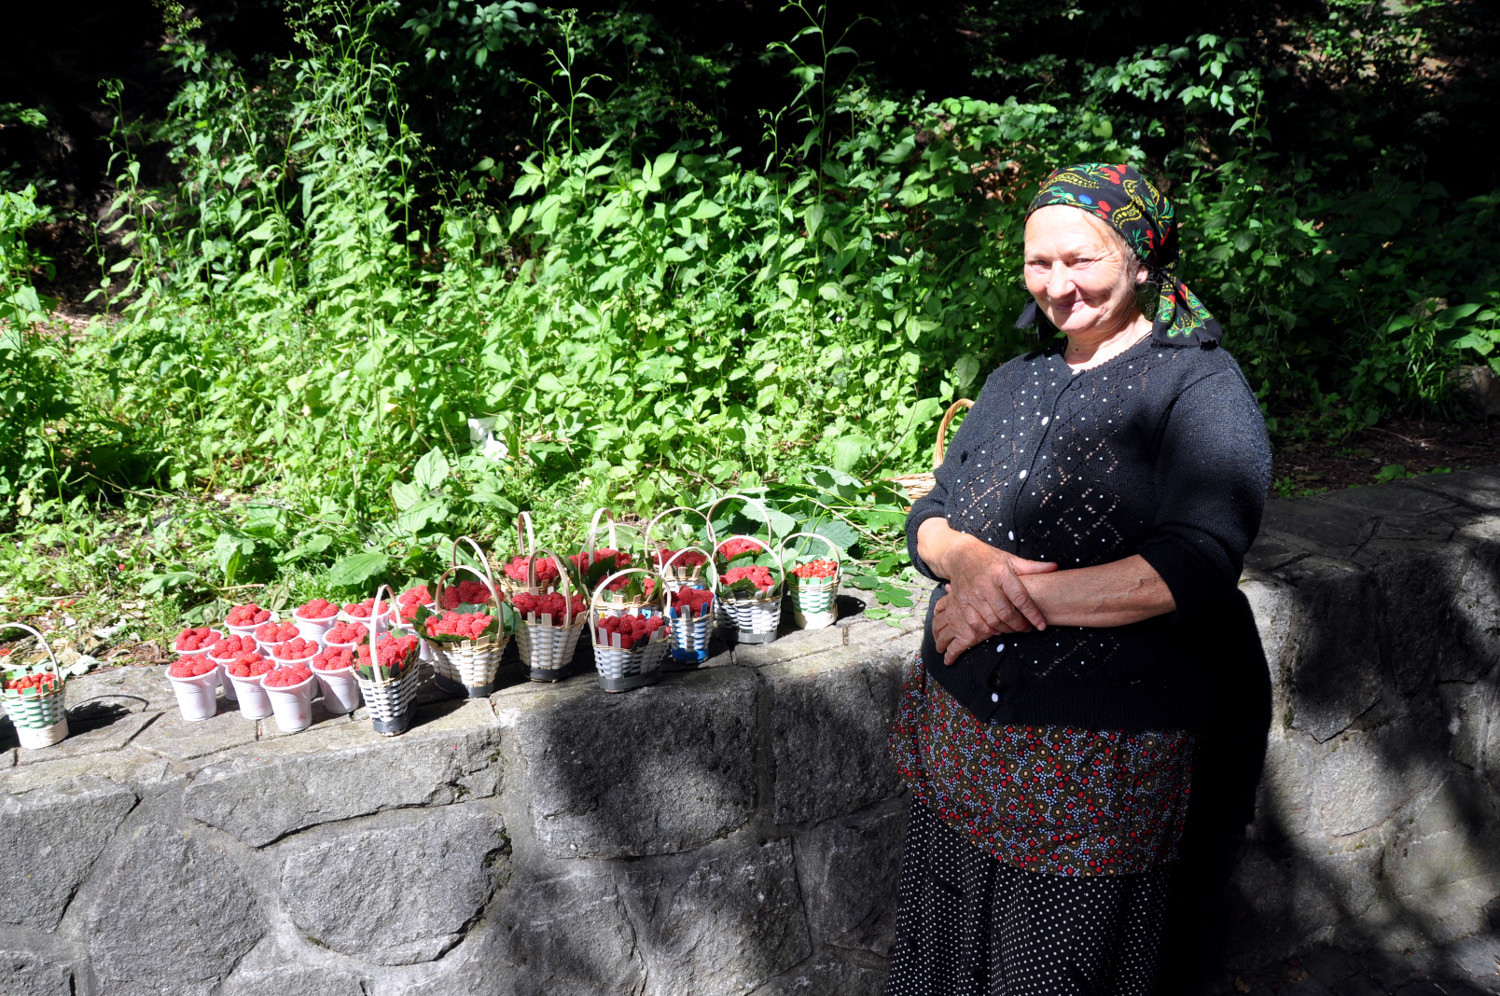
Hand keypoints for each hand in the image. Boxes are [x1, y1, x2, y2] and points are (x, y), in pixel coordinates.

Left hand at [933, 593, 990, 664]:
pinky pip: (953, 650)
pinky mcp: (965, 639)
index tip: (937, 617)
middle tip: (936, 637)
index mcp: (953, 601)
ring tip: (940, 649)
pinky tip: (947, 661)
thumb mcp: (971, 589)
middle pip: (937, 624)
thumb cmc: (988, 594)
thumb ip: (958, 590)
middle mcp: (951, 614)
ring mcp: (956, 627)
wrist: (999, 604)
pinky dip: (949, 656)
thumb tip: (948, 587)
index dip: (937, 614)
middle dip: (936, 631)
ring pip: (942, 638)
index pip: (940, 607)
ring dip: (940, 644)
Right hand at [941, 534, 1055, 640]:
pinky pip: (976, 623)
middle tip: (1028, 627)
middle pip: (1006, 613)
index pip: (1020, 598)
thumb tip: (1055, 567)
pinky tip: (997, 629)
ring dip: (1007, 629)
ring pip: (992, 620)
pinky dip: (989, 630)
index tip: (1041, 625)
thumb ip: (1033, 567)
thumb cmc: (988, 558)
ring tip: (1015, 628)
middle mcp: (985, 584)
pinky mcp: (962, 602)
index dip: (1033, 614)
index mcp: (1001, 572)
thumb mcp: (1011, 559)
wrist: (960, 555)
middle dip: (1020, 625)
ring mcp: (972, 594)